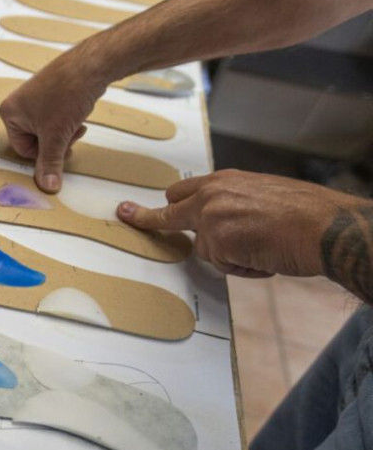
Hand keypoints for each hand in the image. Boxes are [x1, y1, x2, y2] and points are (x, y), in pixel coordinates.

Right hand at [0, 55, 106, 192]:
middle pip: (36, 140)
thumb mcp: (56, 136)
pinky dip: (68, 120)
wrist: (90, 66)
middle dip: (56, 141)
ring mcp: (35, 98)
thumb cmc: (66, 94)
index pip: (22, 149)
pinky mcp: (51, 93)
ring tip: (76, 123)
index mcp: (10, 113)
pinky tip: (78, 113)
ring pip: (49, 130)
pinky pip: (56, 117)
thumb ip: (50, 164)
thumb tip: (47, 186)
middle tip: (70, 135)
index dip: (44, 154)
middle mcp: (19, 104)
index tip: (60, 149)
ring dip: (64, 132)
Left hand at [116, 169, 365, 277]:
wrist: (325, 226)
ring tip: (263, 247)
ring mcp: (210, 218)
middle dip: (152, 219)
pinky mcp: (216, 242)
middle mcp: (212, 195)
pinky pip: (223, 265)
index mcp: (225, 181)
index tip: (127, 208)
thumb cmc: (305, 214)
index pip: (181, 190)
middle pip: (170, 210)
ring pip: (205, 249)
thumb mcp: (263, 195)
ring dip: (230, 257)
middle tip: (125, 214)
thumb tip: (224, 222)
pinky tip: (264, 256)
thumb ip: (233, 204)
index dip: (162, 205)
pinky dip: (243, 268)